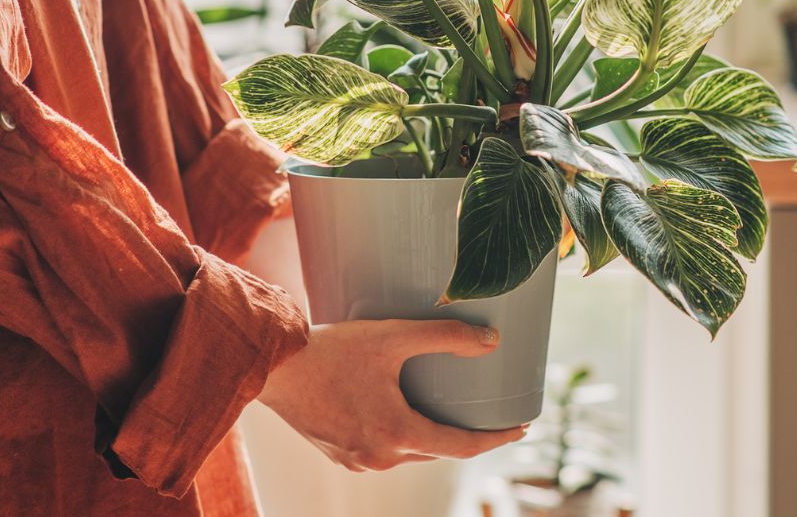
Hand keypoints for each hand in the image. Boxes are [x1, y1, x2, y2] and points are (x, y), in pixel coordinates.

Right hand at [258, 318, 525, 470]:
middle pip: (436, 448)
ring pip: (409, 450)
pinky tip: (404, 410)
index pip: (462, 446)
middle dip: (464, 432)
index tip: (523, 427)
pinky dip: (402, 434)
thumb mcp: (394, 335)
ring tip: (448, 406)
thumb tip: (492, 340)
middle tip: (489, 409)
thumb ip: (446, 336)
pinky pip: (383, 450)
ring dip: (429, 432)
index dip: (496, 438)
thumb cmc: (332, 348)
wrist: (273, 365)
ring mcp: (357, 461)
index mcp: (397, 434)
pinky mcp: (339, 454)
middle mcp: (379, 457)